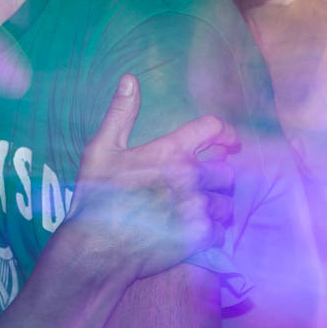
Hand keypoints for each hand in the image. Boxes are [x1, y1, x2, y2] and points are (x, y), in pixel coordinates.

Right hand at [62, 74, 239, 280]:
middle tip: (202, 187)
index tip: (229, 142)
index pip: (214, 128)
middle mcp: (190, 177)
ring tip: (199, 211)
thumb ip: (121, 113)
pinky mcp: (199, 237)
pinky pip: (222, 231)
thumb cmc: (96, 199)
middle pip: (227, 170)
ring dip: (216, 206)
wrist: (96, 248)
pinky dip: (212, 232)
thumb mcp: (101, 149)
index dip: (225, 133)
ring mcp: (197, 208)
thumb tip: (130, 79)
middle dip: (217, 177)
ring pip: (227, 203)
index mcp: (170, 151)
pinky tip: (195, 233)